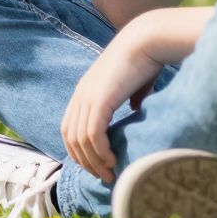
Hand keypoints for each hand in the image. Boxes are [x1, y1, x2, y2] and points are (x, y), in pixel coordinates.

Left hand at [60, 20, 166, 184]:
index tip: (96, 165)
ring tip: (109, 174)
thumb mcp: (133, 84)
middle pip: (71, 138)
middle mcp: (80, 95)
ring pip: (80, 140)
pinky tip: (112, 160)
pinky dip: (100, 152)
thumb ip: (131, 97)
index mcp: (84, 91)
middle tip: (103, 177)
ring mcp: (87, 97)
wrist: (146, 41)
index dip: (79, 150)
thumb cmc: (145, 60)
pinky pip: (92, 134)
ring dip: (94, 162)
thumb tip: (137, 108)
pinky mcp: (99, 100)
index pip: (70, 128)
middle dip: (85, 162)